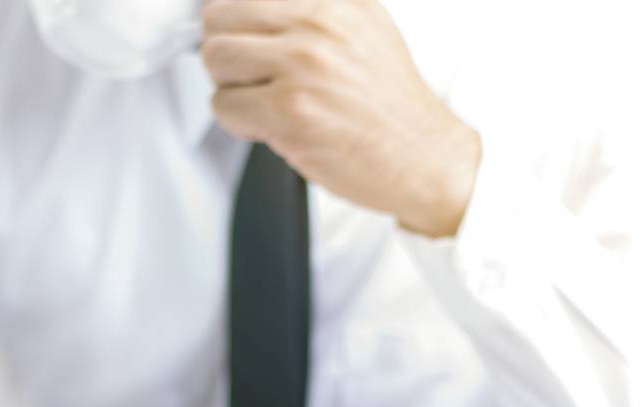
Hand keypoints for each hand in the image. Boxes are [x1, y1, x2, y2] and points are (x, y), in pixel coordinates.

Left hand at [201, 0, 481, 237]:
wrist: (425, 157)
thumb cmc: (390, 106)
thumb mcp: (364, 27)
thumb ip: (313, 10)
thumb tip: (255, 6)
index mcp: (333, 1)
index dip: (239, 24)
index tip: (251, 46)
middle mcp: (319, 23)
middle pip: (218, 17)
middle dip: (229, 54)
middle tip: (256, 78)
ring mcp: (303, 65)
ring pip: (215, 58)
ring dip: (231, 87)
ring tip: (267, 103)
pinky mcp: (291, 110)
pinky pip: (224, 106)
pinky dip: (239, 123)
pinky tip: (275, 127)